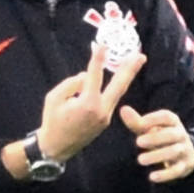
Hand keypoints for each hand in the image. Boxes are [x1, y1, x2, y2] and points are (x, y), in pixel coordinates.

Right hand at [36, 46, 145, 162]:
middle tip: (141, 56)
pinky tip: (114, 79)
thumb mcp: (54, 98)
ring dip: (126, 76)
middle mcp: (100, 110)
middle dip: (130, 69)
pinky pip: (107, 100)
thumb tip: (87, 77)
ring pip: (117, 92)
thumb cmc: (52, 121)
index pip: (94, 75)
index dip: (98, 59)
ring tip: (136, 61)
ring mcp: (105, 117)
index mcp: (87, 104)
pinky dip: (109, 89)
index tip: (102, 45)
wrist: (56, 147)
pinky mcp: (104, 121)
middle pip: (119, 86)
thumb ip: (72, 84)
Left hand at [119, 105, 193, 182]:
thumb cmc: (161, 137)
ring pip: (173, 152)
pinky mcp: (184, 166)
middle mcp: (181, 135)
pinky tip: (152, 177)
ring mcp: (184, 150)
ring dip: (157, 156)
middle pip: (171, 135)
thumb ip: (137, 122)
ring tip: (140, 160)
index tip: (140, 123)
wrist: (185, 154)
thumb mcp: (150, 129)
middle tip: (138, 142)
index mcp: (173, 122)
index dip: (154, 119)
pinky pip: (176, 170)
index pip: (166, 117)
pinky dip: (165, 174)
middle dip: (155, 138)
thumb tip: (123, 109)